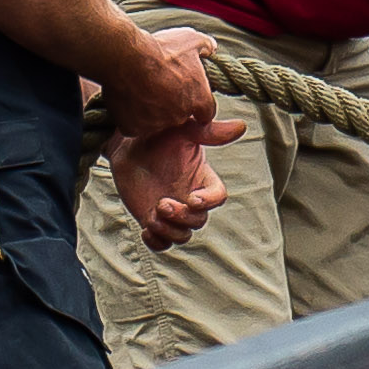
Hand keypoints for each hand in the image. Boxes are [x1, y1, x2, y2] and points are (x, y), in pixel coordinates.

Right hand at [101, 28, 220, 141]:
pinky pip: (133, 125)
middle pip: (179, 116)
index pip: (206, 112)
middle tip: (160, 86)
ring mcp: (156, 124)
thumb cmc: (160, 49)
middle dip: (173, 105)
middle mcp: (180, 116)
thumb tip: (211, 48)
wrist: (126, 58)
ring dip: (152, 110)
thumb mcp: (190, 40)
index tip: (189, 96)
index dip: (198, 104)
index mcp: (198, 99)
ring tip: (140, 89)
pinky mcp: (133, 128)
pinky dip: (131, 116)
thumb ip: (205, 46)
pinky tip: (126, 99)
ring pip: (156, 122)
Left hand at [106, 114, 241, 250]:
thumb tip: (241, 125)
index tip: (192, 198)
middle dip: (182, 217)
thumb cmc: (159, 134)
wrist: (127, 146)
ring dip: (169, 231)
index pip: (218, 197)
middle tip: (162, 204)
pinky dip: (156, 242)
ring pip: (182, 235)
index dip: (209, 202)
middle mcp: (191, 198)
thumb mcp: (183, 130)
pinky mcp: (154, 220)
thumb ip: (209, 131)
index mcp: (202, 179)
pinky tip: (145, 229)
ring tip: (152, 218)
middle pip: (198, 220)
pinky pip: (162, 243)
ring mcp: (173, 212)